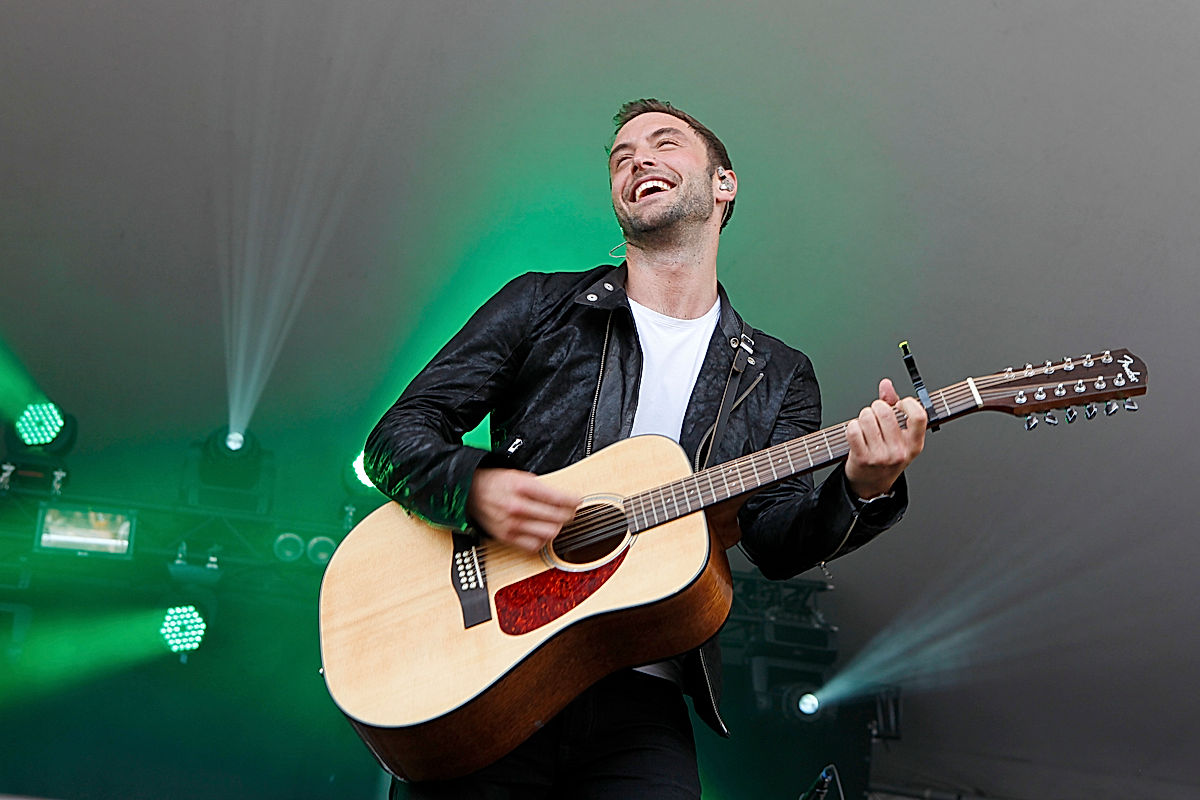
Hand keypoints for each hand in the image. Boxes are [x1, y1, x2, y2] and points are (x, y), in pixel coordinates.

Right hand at [466, 468, 580, 551]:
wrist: (469, 492)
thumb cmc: (494, 482)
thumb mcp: (518, 475)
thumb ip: (540, 486)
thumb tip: (563, 497)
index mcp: (521, 487)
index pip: (556, 498)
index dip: (572, 500)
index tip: (577, 501)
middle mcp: (517, 506)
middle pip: (556, 517)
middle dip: (568, 514)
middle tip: (570, 512)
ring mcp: (511, 524)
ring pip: (548, 533)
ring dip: (557, 528)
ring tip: (558, 522)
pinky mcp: (506, 537)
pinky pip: (533, 545)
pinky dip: (543, 540)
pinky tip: (543, 533)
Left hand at [844, 378, 926, 499]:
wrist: (871, 484)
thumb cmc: (886, 456)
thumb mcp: (899, 435)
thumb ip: (894, 406)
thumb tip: (886, 384)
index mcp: (914, 444)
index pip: (918, 416)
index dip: (907, 403)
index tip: (898, 404)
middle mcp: (900, 451)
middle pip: (885, 411)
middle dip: (876, 407)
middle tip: (875, 415)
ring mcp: (881, 456)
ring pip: (867, 417)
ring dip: (863, 417)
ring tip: (865, 426)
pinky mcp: (862, 458)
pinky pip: (853, 429)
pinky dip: (851, 426)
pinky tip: (856, 433)